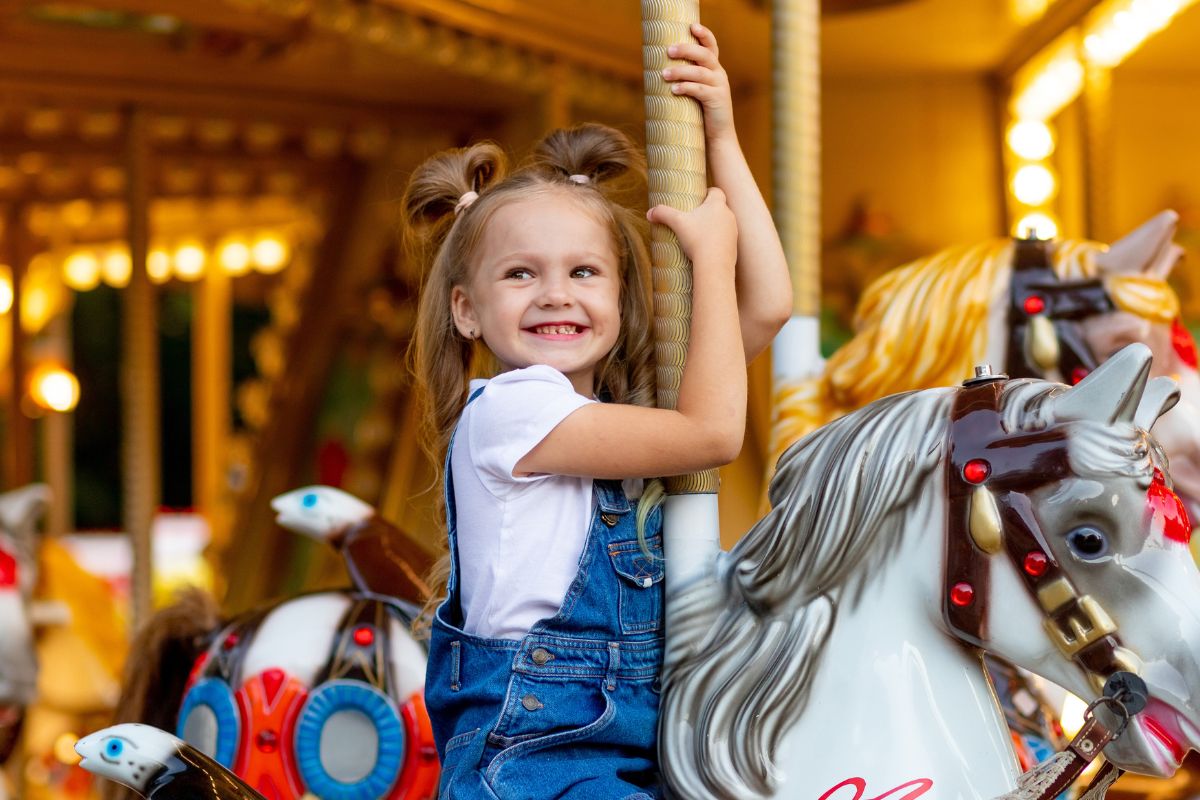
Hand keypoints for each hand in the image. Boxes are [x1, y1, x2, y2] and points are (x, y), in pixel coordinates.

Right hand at [647, 187, 736, 268]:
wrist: (714, 265)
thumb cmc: (697, 239)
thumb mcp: (676, 223)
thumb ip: (662, 214)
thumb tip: (649, 213)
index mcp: (717, 204)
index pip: (716, 191)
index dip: (707, 193)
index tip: (698, 198)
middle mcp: (728, 215)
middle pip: (719, 208)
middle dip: (708, 212)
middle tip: (694, 218)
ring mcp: (733, 231)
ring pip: (723, 224)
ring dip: (713, 227)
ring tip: (698, 235)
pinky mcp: (734, 247)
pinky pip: (725, 240)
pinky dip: (717, 242)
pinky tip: (706, 249)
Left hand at [661, 24, 734, 144]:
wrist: (718, 137)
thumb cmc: (701, 114)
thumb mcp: (696, 93)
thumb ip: (687, 80)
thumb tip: (660, 71)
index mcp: (715, 69)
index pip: (711, 46)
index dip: (704, 34)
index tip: (691, 26)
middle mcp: (719, 74)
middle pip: (704, 55)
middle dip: (686, 49)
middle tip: (669, 50)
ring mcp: (719, 87)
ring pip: (700, 72)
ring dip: (680, 72)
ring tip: (664, 74)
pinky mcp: (717, 100)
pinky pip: (700, 90)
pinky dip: (686, 88)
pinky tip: (674, 90)